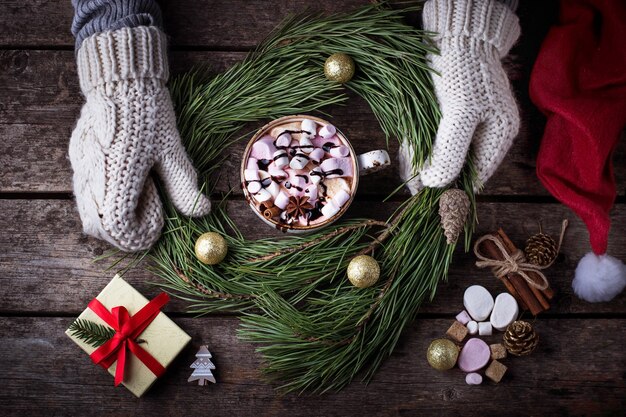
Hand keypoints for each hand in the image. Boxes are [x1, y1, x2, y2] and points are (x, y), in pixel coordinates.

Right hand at [69, 26, 209, 250]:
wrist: (123, 79)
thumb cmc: (150, 115)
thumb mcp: (173, 152)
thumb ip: (184, 186)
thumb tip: (201, 212)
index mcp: (117, 174)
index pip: (117, 224)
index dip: (137, 234)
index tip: (157, 226)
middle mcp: (92, 174)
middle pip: (96, 226)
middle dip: (123, 233)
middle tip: (149, 220)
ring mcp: (81, 166)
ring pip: (86, 212)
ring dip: (111, 220)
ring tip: (139, 202)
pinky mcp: (77, 157)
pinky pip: (83, 193)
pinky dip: (101, 204)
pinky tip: (124, 189)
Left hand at [399, 0, 520, 193]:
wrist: (454, 33)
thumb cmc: (464, 72)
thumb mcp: (459, 114)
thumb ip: (450, 151)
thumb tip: (437, 184)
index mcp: (498, 135)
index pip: (477, 174)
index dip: (455, 190)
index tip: (433, 203)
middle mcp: (483, 132)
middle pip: (457, 165)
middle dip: (435, 179)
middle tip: (414, 195)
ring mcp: (464, 123)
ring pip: (441, 153)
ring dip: (424, 167)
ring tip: (408, 184)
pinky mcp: (445, 114)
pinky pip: (431, 139)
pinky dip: (419, 150)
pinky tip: (407, 164)